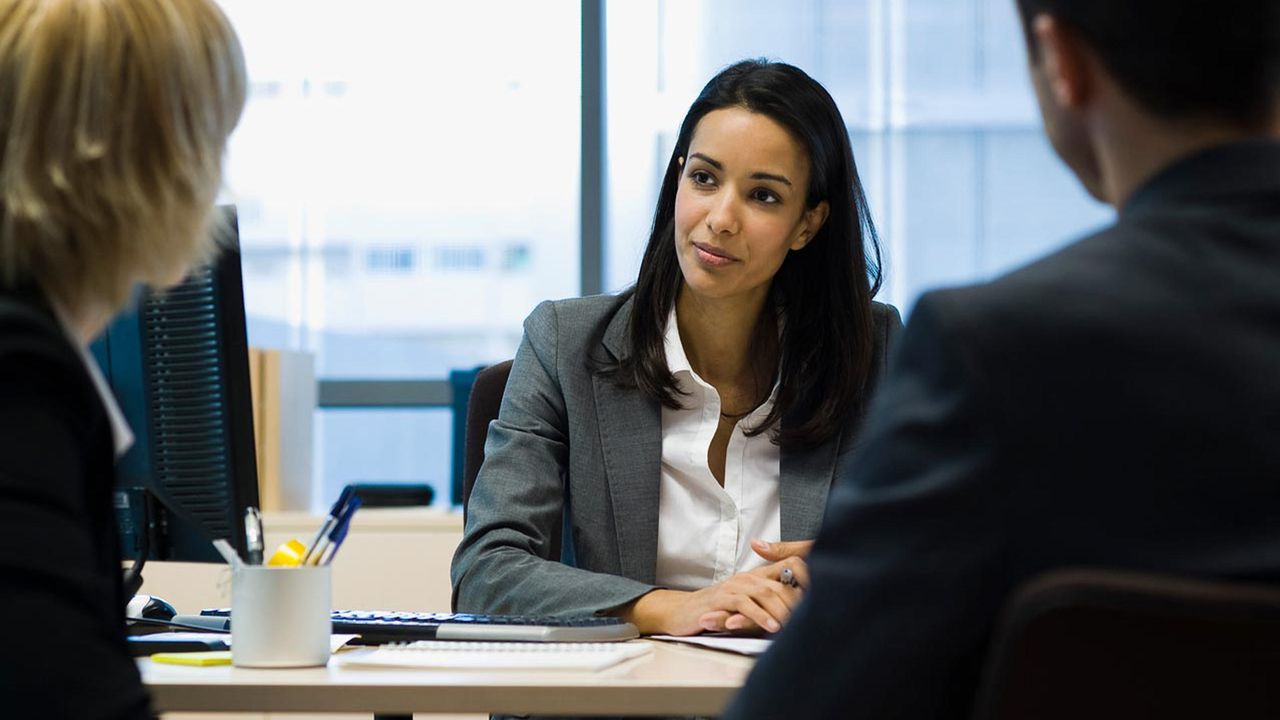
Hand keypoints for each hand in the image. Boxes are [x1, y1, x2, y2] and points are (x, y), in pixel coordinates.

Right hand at [696, 539, 813, 633]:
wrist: (682, 611)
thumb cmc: (717, 609)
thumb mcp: (747, 604)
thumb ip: (770, 603)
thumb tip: (799, 611)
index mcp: (758, 575)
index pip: (791, 564)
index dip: (810, 576)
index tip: (824, 594)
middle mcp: (748, 577)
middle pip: (782, 583)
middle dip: (799, 602)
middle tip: (813, 619)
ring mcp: (734, 586)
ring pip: (765, 593)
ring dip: (783, 610)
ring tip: (796, 626)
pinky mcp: (720, 599)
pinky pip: (744, 605)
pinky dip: (760, 616)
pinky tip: (771, 626)